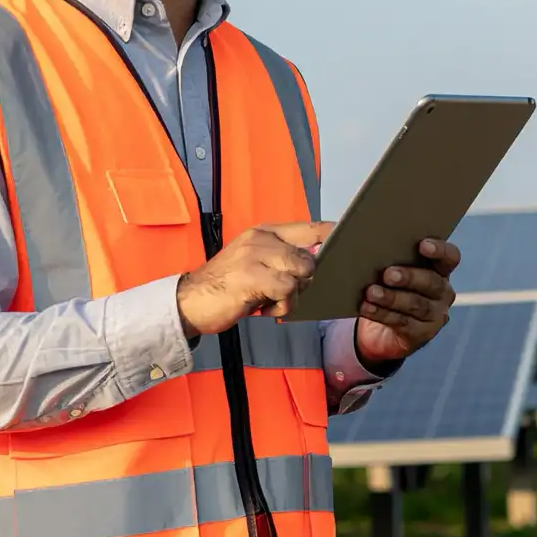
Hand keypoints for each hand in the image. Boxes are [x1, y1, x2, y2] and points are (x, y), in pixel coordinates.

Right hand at [177, 221, 333, 337]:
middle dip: (304, 280)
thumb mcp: (255, 263)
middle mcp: (260, 238)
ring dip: (291, 296)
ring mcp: (254, 256)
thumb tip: (317, 263)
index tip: (345, 242)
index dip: (330, 235)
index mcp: (264, 232)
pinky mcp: (251, 276)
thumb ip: (283, 258)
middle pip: (309, 256)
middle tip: (284, 292)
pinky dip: (281, 306)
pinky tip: (265, 308)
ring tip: (271, 301)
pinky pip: (286, 290)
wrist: (190, 301)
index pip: (308, 228)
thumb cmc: (226, 285)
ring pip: (299, 273)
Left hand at [355, 237, 460, 365]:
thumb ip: (384, 252)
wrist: (383, 329)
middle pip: (432, 283)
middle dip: (409, 277)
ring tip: (371, 292)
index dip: (440, 250)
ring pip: (416, 305)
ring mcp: (434, 315)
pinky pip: (402, 322)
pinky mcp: (420, 334)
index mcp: (439, 270)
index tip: (421, 245)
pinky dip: (382, 313)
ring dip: (392, 297)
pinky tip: (366, 307)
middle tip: (387, 273)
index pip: (450, 258)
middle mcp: (442, 291)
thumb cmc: (387, 287)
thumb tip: (356, 233)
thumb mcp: (388, 267)